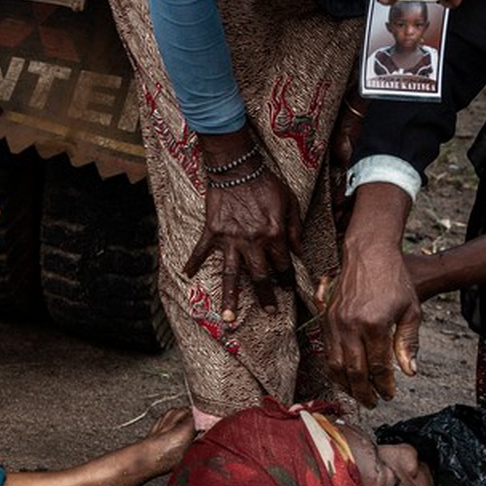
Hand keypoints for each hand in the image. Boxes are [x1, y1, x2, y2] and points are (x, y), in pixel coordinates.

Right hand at [183, 167, 300, 322]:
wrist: (238, 167)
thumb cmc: (266, 182)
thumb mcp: (290, 202)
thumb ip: (296, 228)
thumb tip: (298, 251)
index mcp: (274, 234)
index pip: (283, 264)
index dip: (287, 278)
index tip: (288, 290)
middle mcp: (253, 241)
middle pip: (260, 276)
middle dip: (266, 296)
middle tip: (270, 312)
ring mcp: (230, 238)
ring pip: (231, 274)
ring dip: (231, 297)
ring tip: (228, 318)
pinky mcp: (212, 231)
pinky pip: (201, 250)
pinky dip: (193, 261)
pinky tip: (187, 274)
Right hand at [322, 239, 420, 407]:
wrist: (368, 254)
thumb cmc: (394, 280)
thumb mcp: (411, 311)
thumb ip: (408, 343)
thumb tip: (409, 372)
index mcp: (374, 325)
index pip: (378, 366)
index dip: (384, 385)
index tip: (390, 394)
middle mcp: (350, 326)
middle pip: (354, 371)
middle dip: (364, 392)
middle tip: (373, 403)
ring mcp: (334, 322)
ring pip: (335, 365)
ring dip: (346, 384)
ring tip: (357, 394)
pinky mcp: (325, 318)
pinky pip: (327, 351)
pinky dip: (334, 368)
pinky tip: (344, 376)